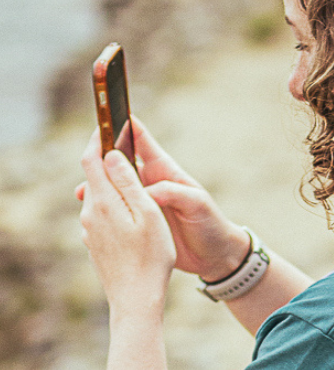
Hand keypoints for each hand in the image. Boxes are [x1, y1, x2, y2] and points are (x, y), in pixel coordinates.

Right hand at [77, 119, 249, 281]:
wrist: (215, 256)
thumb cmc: (211, 225)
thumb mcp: (197, 204)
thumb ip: (173, 192)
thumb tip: (147, 190)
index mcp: (164, 170)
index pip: (139, 138)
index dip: (122, 124)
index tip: (105, 113)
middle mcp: (149, 181)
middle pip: (117, 161)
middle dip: (99, 157)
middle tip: (84, 158)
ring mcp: (142, 201)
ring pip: (113, 187)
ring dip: (97, 187)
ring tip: (82, 193)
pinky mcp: (139, 220)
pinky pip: (116, 211)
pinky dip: (103, 211)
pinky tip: (92, 216)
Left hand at [80, 130, 175, 312]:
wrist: (136, 301)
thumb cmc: (152, 258)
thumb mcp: (149, 214)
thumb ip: (129, 181)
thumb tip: (112, 154)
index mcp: (103, 200)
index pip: (92, 158)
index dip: (100, 139)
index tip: (109, 126)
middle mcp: (90, 213)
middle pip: (94, 178)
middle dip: (109, 165)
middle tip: (127, 155)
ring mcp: (89, 231)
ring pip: (98, 199)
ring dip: (113, 191)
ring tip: (135, 193)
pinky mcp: (94, 246)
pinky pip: (101, 219)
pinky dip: (114, 212)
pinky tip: (132, 224)